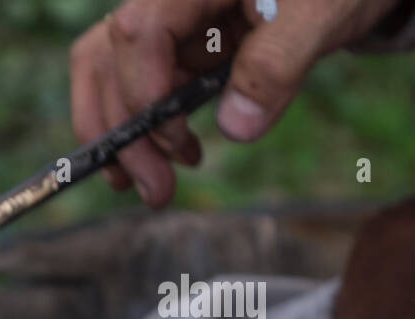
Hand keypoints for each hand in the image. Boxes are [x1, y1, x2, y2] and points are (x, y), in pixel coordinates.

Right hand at [69, 0, 401, 207]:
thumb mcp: (321, 15)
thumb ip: (277, 64)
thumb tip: (235, 128)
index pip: (137, 31)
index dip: (143, 92)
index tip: (176, 142)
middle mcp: (166, 0)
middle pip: (105, 61)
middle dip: (121, 133)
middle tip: (154, 191)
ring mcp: (167, 25)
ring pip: (107, 77)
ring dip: (119, 136)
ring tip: (151, 184)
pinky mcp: (175, 49)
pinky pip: (137, 87)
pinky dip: (143, 129)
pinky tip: (177, 155)